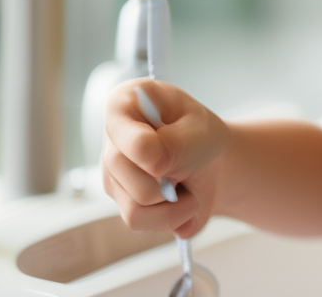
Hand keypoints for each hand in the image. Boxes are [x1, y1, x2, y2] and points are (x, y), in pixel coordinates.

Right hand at [102, 78, 228, 238]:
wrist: (211, 164)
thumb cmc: (201, 137)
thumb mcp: (200, 131)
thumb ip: (176, 144)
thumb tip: (153, 166)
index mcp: (126, 101)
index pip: (117, 123)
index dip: (142, 143)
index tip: (163, 151)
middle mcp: (111, 136)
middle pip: (122, 168)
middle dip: (165, 175)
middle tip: (189, 164)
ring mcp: (110, 170)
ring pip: (131, 202)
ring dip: (172, 202)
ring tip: (186, 183)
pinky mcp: (118, 198)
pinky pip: (138, 220)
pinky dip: (169, 216)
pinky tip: (180, 200)